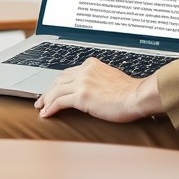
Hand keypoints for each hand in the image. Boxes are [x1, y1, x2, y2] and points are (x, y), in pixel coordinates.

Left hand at [34, 58, 161, 122]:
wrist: (137, 96)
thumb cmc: (130, 92)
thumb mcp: (112, 77)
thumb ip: (100, 79)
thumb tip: (95, 88)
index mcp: (92, 65)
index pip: (68, 73)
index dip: (58, 82)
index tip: (53, 90)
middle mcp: (85, 71)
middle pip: (59, 80)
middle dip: (48, 90)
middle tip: (41, 100)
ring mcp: (82, 82)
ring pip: (56, 90)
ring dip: (46, 100)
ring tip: (41, 108)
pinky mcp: (81, 96)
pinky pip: (59, 102)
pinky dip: (50, 108)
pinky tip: (46, 114)